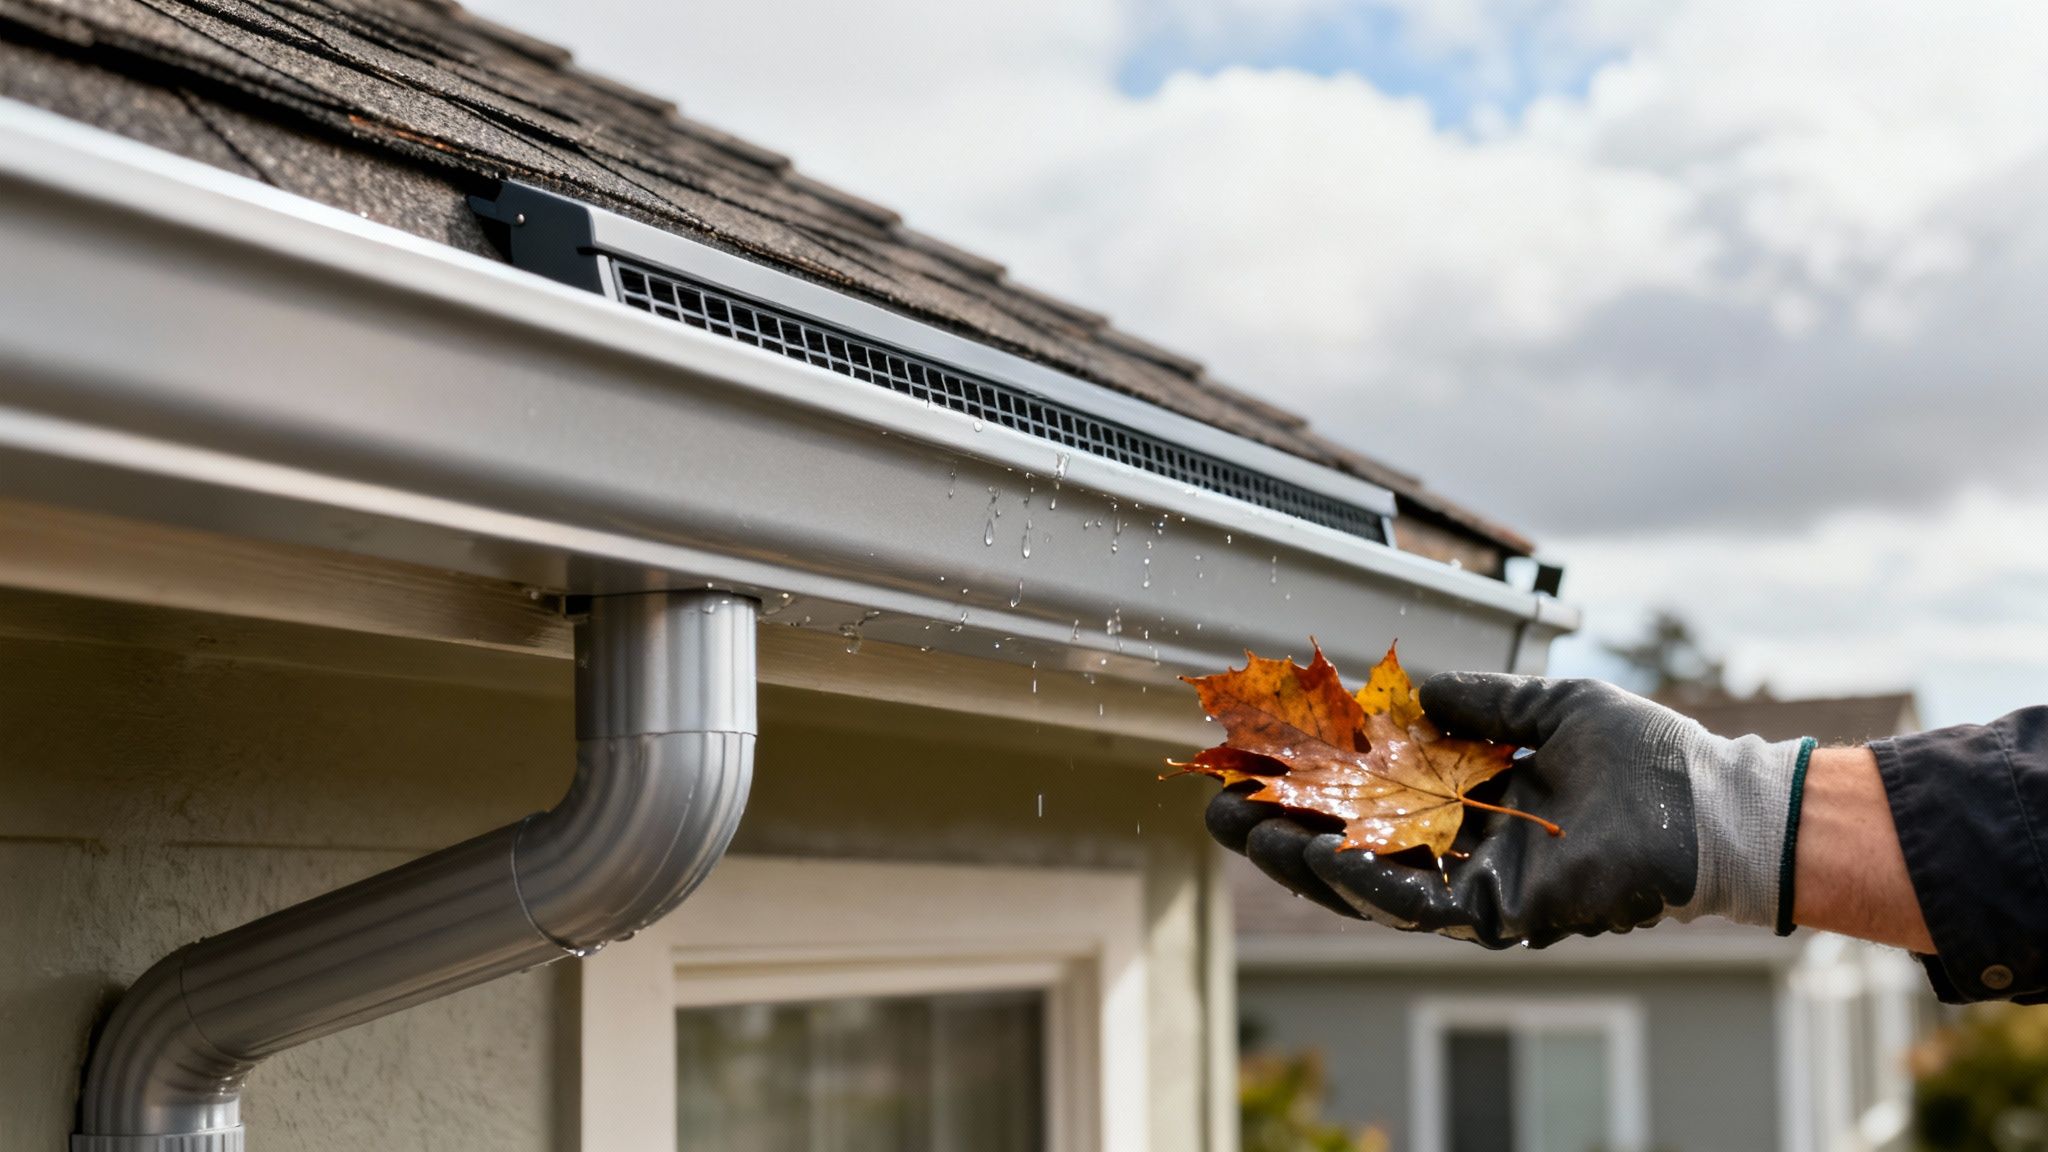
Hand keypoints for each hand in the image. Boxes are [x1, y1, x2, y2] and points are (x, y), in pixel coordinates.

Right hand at [1207, 674, 1806, 946]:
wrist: (1707, 800)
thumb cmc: (1644, 756)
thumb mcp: (1546, 706)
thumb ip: (1478, 701)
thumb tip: (1411, 688)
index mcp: (1471, 804)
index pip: (1372, 797)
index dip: (1313, 782)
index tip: (1257, 757)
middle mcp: (1465, 851)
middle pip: (1352, 844)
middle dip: (1281, 828)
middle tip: (1218, 803)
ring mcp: (1478, 887)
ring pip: (1367, 881)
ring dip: (1301, 857)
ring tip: (1244, 831)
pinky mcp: (1500, 912)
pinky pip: (1414, 904)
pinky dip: (1362, 880)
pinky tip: (1315, 854)